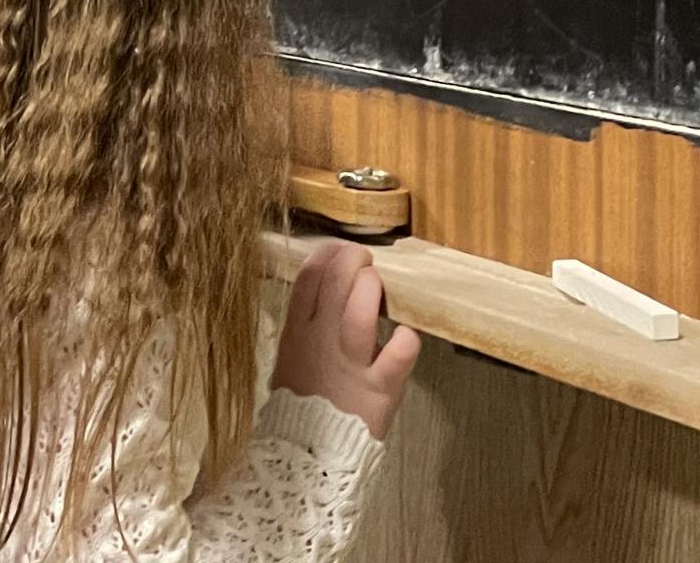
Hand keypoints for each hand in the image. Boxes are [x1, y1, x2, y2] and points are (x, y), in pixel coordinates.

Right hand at [273, 241, 421, 439]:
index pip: (309, 277)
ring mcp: (351, 363)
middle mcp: (322, 341)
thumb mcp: (292, 352)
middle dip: (353, 260)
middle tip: (364, 260)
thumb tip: (332, 285)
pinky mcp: (378, 387)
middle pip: (334, 284)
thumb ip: (308, 321)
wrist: (307, 450)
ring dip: (372, 290)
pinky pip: (397, 357)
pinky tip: (407, 332)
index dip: (327, 254)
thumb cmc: (304, 396)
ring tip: (378, 285)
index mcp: (298, 331)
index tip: (339, 249)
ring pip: (361, 314)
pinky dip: (406, 340)